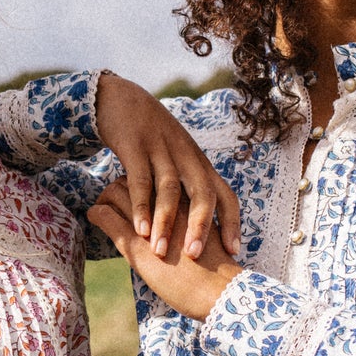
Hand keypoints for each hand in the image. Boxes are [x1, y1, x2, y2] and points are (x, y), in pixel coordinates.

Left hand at [88, 179, 241, 320]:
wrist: (220, 292)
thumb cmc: (217, 272)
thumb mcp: (204, 237)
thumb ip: (191, 226)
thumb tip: (182, 229)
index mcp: (184, 199)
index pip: (155, 178)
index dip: (144, 184)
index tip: (138, 193)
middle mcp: (165, 202)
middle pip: (135, 178)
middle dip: (121, 184)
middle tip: (113, 194)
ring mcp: (149, 219)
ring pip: (117, 191)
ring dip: (106, 196)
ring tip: (102, 205)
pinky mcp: (134, 241)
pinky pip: (106, 215)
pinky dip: (97, 213)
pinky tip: (94, 216)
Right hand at [95, 73, 240, 260]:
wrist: (120, 99)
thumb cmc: (149, 138)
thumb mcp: (174, 159)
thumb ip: (185, 186)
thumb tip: (195, 223)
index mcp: (198, 162)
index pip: (224, 193)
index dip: (233, 222)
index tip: (234, 251)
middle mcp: (185, 155)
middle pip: (203, 192)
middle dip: (201, 226)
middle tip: (195, 256)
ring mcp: (160, 149)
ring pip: (170, 189)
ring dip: (166, 222)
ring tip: (160, 252)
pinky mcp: (134, 146)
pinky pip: (140, 180)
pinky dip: (141, 206)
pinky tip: (138, 229)